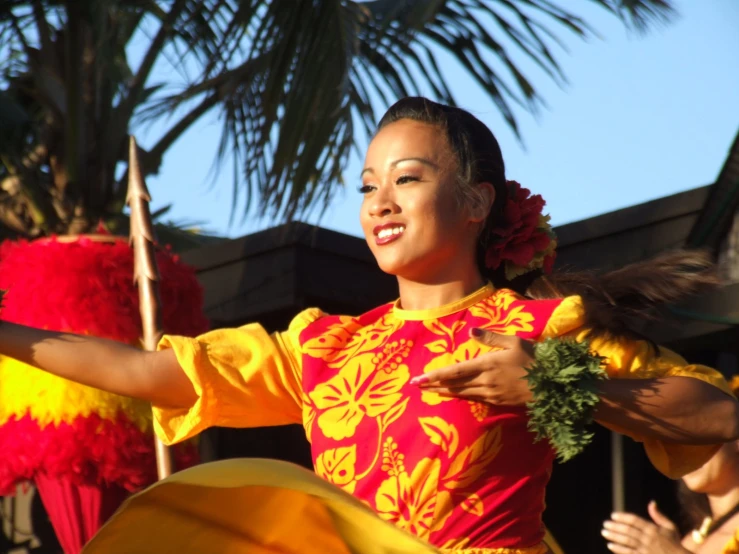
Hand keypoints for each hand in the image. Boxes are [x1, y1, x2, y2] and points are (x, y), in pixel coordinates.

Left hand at [409, 328, 534, 405]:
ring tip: (430, 391)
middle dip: (433, 385)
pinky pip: (474, 398)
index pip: (454, 371)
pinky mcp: (498, 401)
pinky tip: (454, 395)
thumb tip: (470, 331)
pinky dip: (460, 396)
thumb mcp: (514, 341)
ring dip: (444, 392)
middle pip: (453, 385)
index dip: (435, 376)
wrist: (554, 385)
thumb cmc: (534, 359)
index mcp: (486, 364)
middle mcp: (485, 381)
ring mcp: (491, 393)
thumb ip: (491, 337)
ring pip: (462, 393)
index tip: (418, 379)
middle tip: (416, 386)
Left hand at [602, 502, 689, 553]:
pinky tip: (610, 545)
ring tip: (604, 533)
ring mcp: (645, 549)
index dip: (623, 517)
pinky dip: (619, 549)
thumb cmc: (675, 543)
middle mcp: (648, 539)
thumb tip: (651, 502)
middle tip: (605, 524)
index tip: (613, 515)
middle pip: (628, 531)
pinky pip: (629, 553)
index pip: (634, 521)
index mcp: (654, 529)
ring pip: (626, 541)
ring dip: (614, 536)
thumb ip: (659, 516)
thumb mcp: (670, 528)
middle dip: (615, 527)